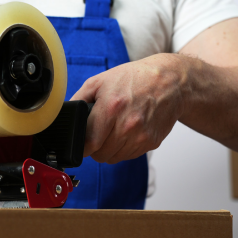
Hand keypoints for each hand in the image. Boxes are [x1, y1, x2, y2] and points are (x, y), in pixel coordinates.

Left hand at [70, 53, 186, 163]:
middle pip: (100, 154)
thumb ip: (78, 99)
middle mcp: (127, 125)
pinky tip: (127, 132)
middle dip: (95, 146)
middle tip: (98, 133)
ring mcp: (140, 137)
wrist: (171, 82)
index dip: (82, 145)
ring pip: (113, 158)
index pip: (88, 144)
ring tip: (113, 131)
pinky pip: (129, 156)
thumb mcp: (101, 81)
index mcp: (111, 108)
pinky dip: (124, 148)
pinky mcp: (151, 143)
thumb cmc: (136, 79)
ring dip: (109, 149)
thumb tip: (66, 115)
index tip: (81, 142)